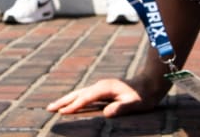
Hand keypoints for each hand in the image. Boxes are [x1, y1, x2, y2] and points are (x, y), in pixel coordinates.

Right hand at [47, 77, 161, 117]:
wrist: (150, 84)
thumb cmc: (143, 96)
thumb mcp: (135, 103)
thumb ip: (122, 108)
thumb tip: (106, 113)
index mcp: (106, 87)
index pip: (86, 98)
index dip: (74, 105)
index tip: (62, 112)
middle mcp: (101, 85)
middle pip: (78, 93)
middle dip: (64, 101)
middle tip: (49, 108)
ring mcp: (101, 87)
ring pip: (80, 93)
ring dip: (67, 100)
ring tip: (54, 107)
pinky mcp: (102, 91)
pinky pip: (85, 96)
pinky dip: (75, 100)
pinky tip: (71, 105)